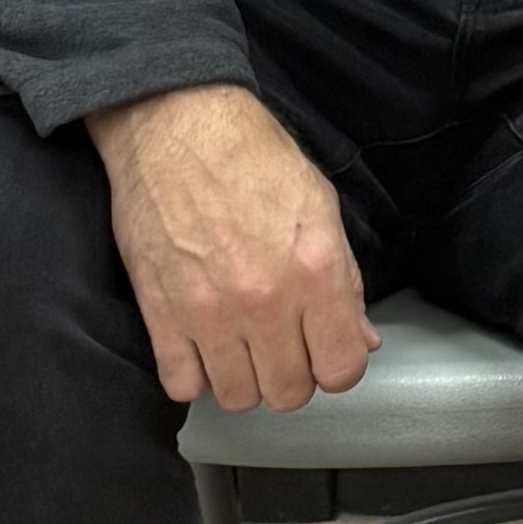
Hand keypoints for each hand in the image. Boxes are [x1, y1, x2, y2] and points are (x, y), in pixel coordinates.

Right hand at [89, 84, 375, 416]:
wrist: (176, 126)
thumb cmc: (250, 156)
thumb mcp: (320, 206)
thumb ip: (345, 280)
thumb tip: (361, 336)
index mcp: (315, 269)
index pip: (342, 368)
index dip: (338, 363)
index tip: (326, 349)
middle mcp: (265, 300)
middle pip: (290, 392)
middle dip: (293, 373)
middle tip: (284, 343)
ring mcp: (209, 312)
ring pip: (237, 397)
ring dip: (244, 378)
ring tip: (242, 345)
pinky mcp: (160, 314)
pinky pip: (181, 385)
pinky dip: (194, 375)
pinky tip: (203, 345)